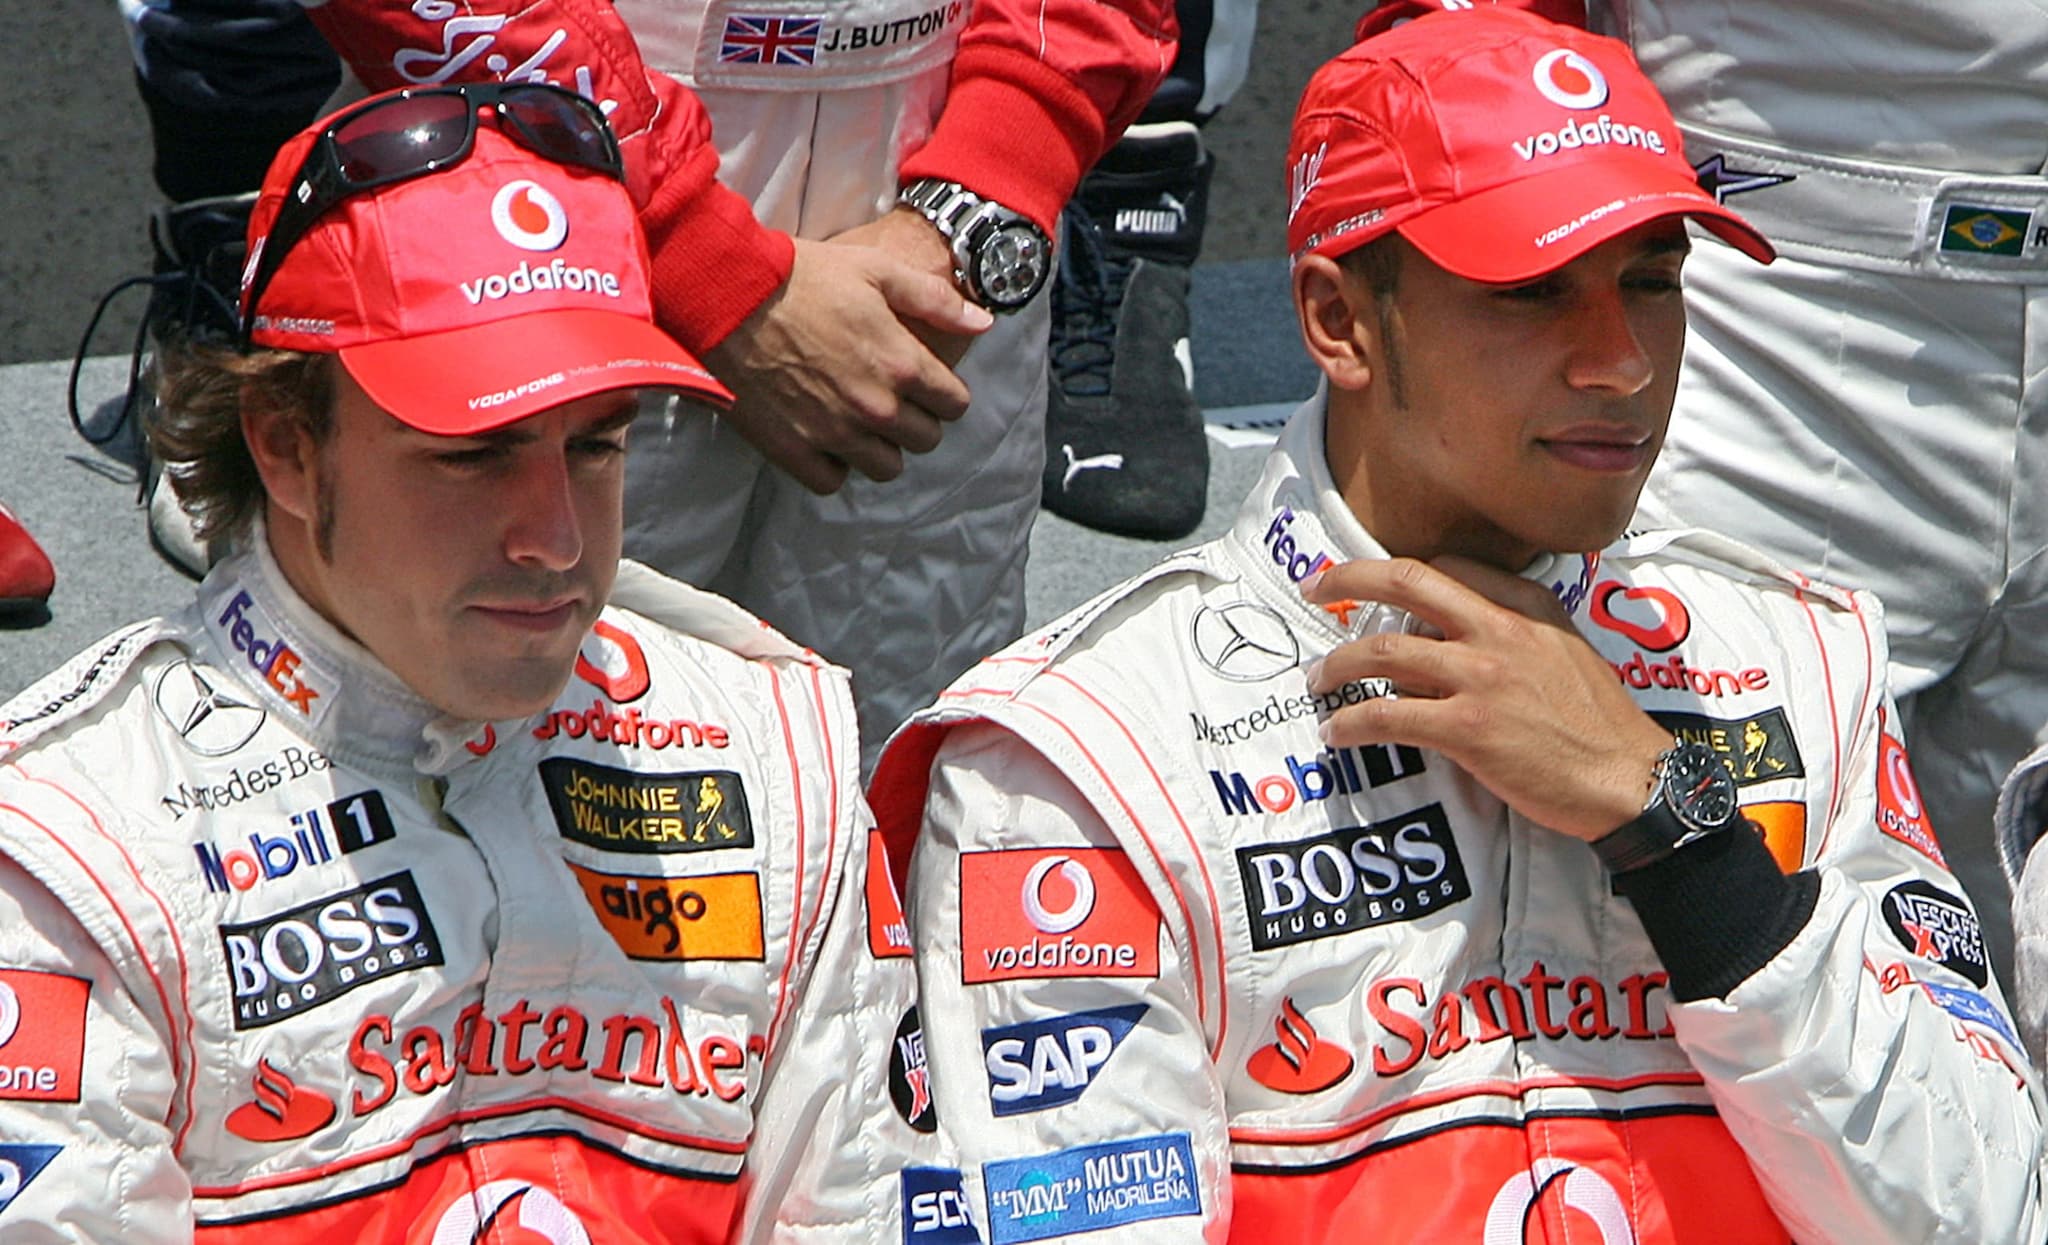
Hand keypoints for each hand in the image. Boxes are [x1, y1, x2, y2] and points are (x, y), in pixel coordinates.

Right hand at [703, 234, 993, 493]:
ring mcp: (834, 433)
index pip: (954, 404)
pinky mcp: (794, 449)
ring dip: (881, 447)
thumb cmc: (804, 276)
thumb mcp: (877, 271)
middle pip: (925, 440)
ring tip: (861, 421)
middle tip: (893, 398)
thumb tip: (984, 323)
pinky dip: (835, 465)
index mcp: (901, 363)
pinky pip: (833, 481)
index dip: (946, 393)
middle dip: (917, 419)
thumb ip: (936, 300)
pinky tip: (827, 438)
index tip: (927, 383)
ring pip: (885, 467)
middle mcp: (875, 406)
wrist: (730, 294)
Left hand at [1302, 555, 1671, 840]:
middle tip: (1313, 590)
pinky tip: (1337, 733)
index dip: (1396, 572)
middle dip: (1347, 580)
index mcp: (1527, 605)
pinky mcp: (1468, 729)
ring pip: (1383, 653)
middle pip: (1405, 583)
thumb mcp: (1566, 650)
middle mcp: (1500, 629)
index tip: (1365, 582)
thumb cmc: (1600, 724)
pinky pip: (1387, 717)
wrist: (1630, 779)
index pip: (1447, 567)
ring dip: (1337, 665)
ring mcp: (1481, 678)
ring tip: (1318, 681)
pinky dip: (1351, 724)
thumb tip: (1446, 639)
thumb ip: (1512, 632)